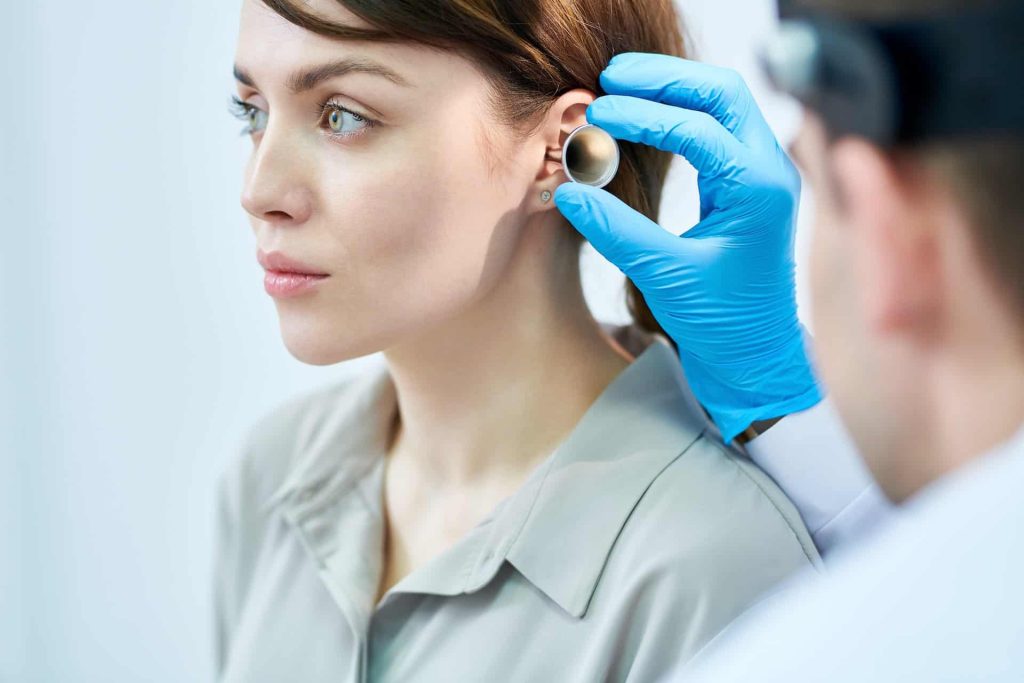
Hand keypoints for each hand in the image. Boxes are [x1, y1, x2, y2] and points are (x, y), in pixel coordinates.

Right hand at [555, 52, 822, 442]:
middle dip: (665, 78)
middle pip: (721, 92)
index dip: (642, 115)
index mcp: (759, 190)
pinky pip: (715, 129)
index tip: (597, 115)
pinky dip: (678, 113)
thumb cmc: (721, 322)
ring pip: (721, 103)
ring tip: (619, 86)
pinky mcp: (745, 183)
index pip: (697, 128)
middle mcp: (769, 170)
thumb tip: (568, 191)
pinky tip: (642, 118)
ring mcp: (761, 173)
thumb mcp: (664, 276)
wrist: (755, 354)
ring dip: (672, 89)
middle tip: (610, 77)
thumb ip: (615, 230)